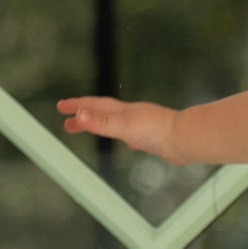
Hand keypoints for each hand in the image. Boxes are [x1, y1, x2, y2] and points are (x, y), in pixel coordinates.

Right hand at [59, 95, 184, 162]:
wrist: (186, 140)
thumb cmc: (158, 131)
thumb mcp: (124, 126)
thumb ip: (101, 122)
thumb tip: (79, 115)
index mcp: (123, 111)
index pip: (94, 105)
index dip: (77, 106)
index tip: (61, 106)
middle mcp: (132, 116)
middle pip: (103, 113)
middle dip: (84, 116)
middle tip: (68, 123)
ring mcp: (143, 126)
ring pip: (117, 123)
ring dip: (102, 125)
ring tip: (95, 129)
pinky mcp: (153, 139)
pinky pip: (133, 135)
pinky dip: (123, 136)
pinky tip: (128, 143)